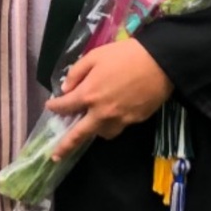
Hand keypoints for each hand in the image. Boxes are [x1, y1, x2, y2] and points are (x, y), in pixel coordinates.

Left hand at [46, 39, 173, 161]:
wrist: (160, 62)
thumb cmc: (125, 55)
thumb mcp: (95, 56)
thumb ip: (77, 72)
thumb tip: (66, 89)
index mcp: (89, 94)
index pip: (65, 107)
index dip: (55, 107)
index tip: (50, 106)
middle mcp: (101, 112)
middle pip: (79, 134)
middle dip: (65, 146)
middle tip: (56, 156)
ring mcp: (119, 119)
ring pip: (102, 133)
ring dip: (94, 130)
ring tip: (92, 122)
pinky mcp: (135, 121)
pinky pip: (118, 127)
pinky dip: (111, 124)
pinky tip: (113, 114)